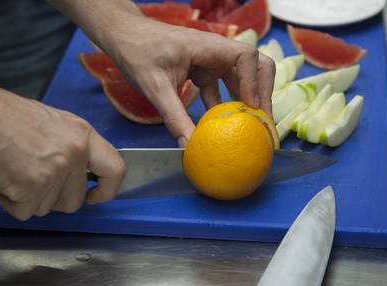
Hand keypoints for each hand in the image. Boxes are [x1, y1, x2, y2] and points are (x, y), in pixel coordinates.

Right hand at [0, 79, 124, 220]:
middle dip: (53, 198)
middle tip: (34, 180)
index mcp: (83, 135)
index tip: (96, 195)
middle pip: (74, 200)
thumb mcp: (55, 123)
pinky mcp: (32, 188)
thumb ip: (74, 147)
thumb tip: (81, 171)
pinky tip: (2, 181)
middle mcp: (74, 153)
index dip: (108, 190)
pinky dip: (10, 203)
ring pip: (47, 208)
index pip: (115, 170)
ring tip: (15, 172)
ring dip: (29, 198)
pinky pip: (25, 212)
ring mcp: (55, 171)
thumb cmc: (6, 117)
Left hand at [109, 19, 275, 145]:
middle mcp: (214, 52)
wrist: (124, 38)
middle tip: (262, 120)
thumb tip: (188, 146)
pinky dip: (223, 106)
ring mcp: (210, 61)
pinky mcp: (202, 71)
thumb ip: (174, 117)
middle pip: (254, 66)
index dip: (253, 81)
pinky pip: (220, 89)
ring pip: (239, 79)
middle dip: (262, 92)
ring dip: (245, 102)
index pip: (246, 56)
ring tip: (249, 128)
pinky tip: (221, 125)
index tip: (250, 106)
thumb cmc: (137, 51)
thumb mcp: (155, 87)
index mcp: (207, 46)